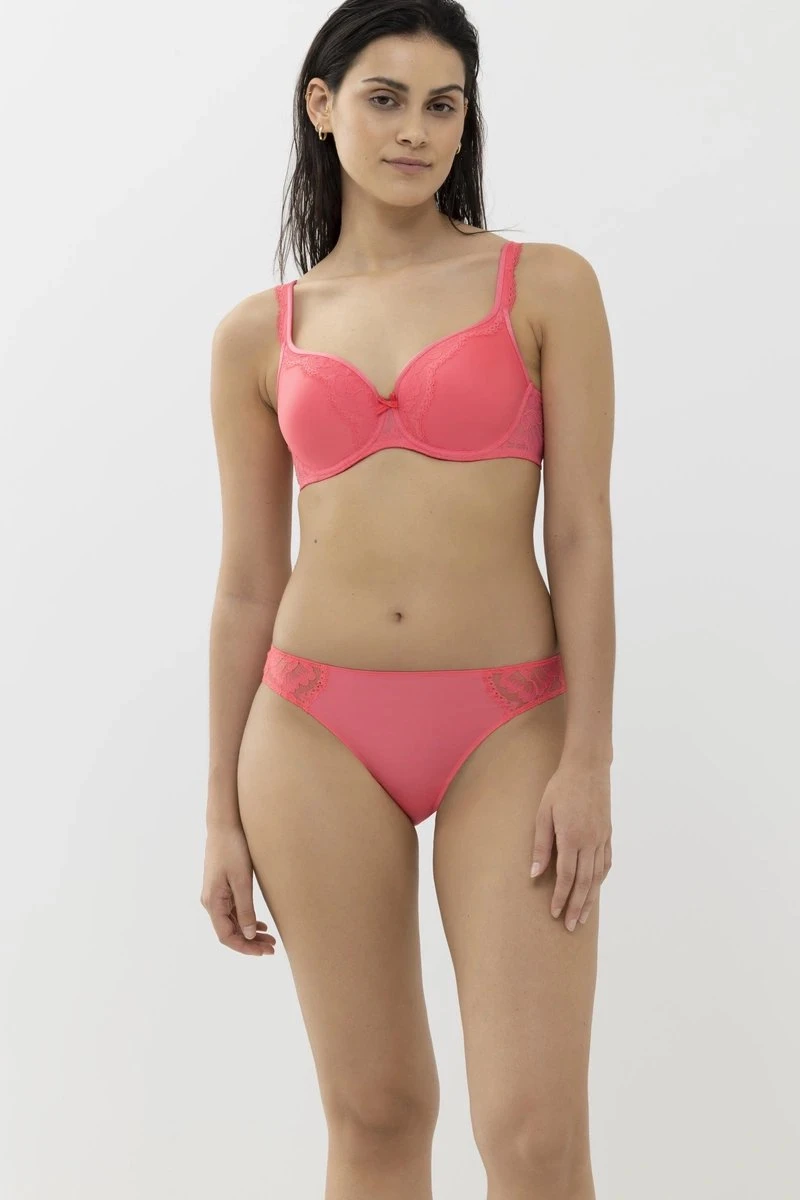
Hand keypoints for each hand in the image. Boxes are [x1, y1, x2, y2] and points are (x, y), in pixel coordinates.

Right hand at [200, 821, 276, 955]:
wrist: (224, 825)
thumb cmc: (233, 850)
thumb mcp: (242, 881)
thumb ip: (246, 909)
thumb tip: (248, 934)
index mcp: (213, 902)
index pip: (226, 936)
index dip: (245, 947)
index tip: (263, 952)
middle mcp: (211, 902)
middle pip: (229, 931)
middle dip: (250, 942)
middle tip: (272, 948)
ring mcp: (215, 895)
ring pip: (232, 922)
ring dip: (249, 932)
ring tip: (270, 939)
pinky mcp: (221, 888)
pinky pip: (233, 911)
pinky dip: (246, 920)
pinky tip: (260, 924)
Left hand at [529, 761, 611, 930]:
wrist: (588, 768)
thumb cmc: (560, 788)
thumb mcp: (543, 814)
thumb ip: (540, 845)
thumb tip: (534, 874)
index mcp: (572, 838)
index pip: (566, 877)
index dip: (561, 897)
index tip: (556, 914)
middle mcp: (590, 842)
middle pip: (584, 882)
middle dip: (577, 906)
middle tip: (572, 926)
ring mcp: (601, 838)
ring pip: (597, 876)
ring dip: (590, 898)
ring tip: (584, 916)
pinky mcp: (607, 833)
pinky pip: (606, 863)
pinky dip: (600, 879)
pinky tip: (595, 888)